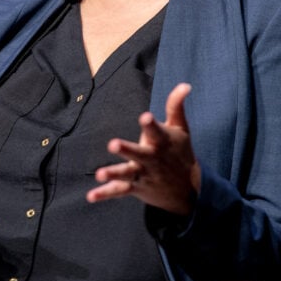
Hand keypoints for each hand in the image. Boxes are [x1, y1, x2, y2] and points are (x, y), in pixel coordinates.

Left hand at [86, 83, 200, 215]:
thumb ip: (176, 105)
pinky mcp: (136, 187)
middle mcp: (152, 159)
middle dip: (126, 149)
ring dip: (113, 174)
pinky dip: (105, 194)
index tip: (145, 117)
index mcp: (162, 142)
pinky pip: (119, 191)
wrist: (189, 190)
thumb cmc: (181, 152)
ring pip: (126, 174)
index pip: (156, 131)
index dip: (150, 124)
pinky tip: (90, 196)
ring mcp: (143, 174)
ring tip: (99, 174)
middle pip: (138, 154)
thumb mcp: (181, 128)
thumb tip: (185, 84)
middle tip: (112, 144)